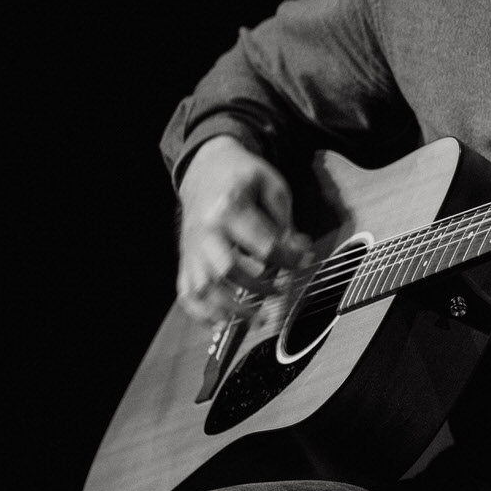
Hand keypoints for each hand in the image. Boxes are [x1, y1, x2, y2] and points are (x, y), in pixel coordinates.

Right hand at [176, 135, 311, 322]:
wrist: (205, 167)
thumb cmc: (243, 176)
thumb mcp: (272, 185)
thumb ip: (285, 220)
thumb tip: (298, 251)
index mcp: (228, 208)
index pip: (262, 245)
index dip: (289, 259)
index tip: (305, 262)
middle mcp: (205, 231)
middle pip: (228, 270)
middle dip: (259, 287)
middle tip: (281, 292)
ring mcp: (191, 248)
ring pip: (204, 288)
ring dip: (231, 309)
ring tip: (258, 319)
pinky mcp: (186, 259)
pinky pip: (186, 294)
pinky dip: (202, 313)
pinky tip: (222, 323)